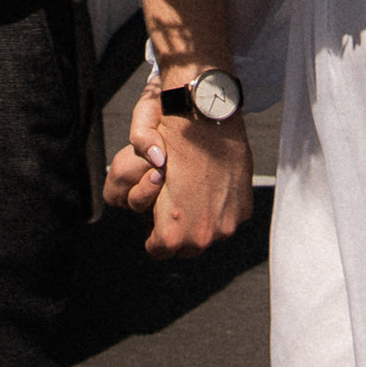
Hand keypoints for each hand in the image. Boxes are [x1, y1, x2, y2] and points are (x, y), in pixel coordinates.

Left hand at [101, 88, 254, 251]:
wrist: (208, 115)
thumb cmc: (170, 140)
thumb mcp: (131, 164)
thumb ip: (125, 194)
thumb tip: (121, 201)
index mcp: (172, 233)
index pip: (158, 251)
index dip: (153, 232)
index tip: (155, 216)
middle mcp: (201, 236)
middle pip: (185, 247)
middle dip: (177, 229)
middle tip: (173, 201)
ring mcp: (226, 224)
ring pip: (209, 234)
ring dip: (200, 219)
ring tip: (193, 191)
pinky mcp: (244, 209)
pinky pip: (228, 218)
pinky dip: (221, 207)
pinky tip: (211, 184)